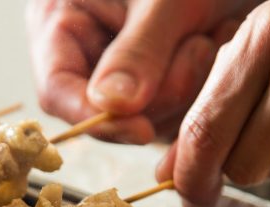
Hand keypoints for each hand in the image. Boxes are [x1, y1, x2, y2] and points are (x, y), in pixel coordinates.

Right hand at [26, 0, 255, 143]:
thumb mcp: (168, 1)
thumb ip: (140, 52)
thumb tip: (110, 107)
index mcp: (62, 18)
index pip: (57, 89)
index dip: (95, 119)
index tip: (143, 130)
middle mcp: (82, 51)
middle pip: (102, 113)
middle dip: (159, 96)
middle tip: (201, 47)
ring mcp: (116, 73)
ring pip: (140, 120)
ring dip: (186, 91)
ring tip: (209, 38)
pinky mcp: (149, 88)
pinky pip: (166, 118)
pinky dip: (197, 93)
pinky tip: (212, 49)